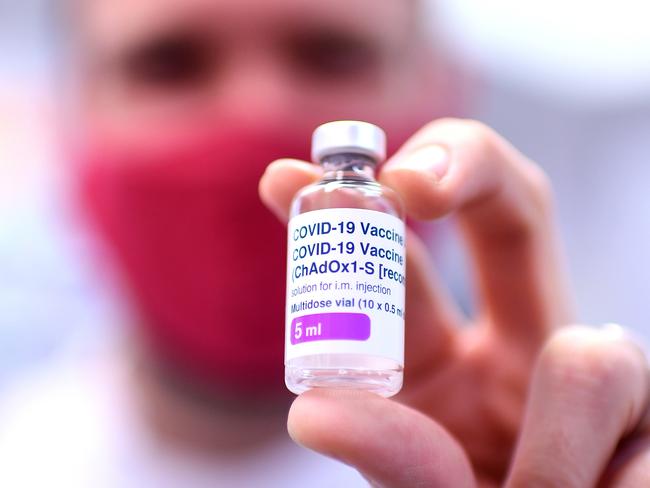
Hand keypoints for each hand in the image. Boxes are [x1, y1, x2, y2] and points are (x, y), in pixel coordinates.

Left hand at [258, 119, 649, 486]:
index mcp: (443, 358)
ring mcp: (603, 377)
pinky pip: (638, 453)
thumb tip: (314, 410)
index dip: (352, 209)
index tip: (283, 179)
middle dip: (467, 164)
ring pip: (589, 358)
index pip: (402, 259)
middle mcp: (521, 344)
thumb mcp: (416, 479)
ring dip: (550, 463)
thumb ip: (381, 444)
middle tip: (410, 180)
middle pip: (512, 211)